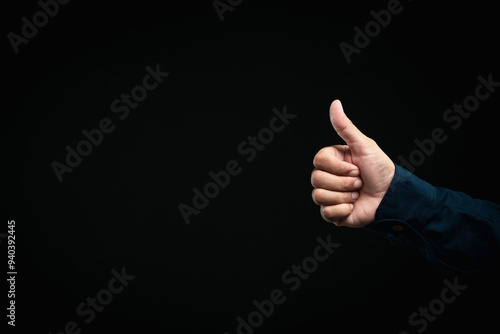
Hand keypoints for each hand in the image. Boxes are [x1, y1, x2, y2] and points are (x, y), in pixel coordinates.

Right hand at [311, 100, 394, 226]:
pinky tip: (353, 206)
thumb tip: (335, 103)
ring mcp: (329, 195)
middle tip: (359, 182)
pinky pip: (326, 213)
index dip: (338, 167)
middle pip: (316, 178)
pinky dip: (343, 210)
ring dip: (344, 196)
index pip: (318, 160)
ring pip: (319, 196)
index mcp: (332, 160)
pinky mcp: (332, 213)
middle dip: (344, 182)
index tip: (356, 168)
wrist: (391, 198)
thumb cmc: (380, 170)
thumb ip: (345, 126)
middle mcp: (327, 177)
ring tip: (357, 194)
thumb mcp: (363, 145)